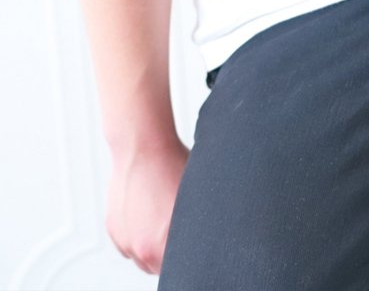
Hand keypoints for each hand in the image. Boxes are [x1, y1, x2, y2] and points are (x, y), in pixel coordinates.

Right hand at [107, 137, 188, 274]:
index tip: (189, 242)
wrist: (143, 147)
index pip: (179, 266)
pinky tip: (148, 212)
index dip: (187, 255)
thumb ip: (197, 227)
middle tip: (176, 226)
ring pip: (141, 257)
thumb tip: (209, 236)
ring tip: (160, 216)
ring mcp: (125, 240)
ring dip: (150, 245)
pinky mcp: (113, 229)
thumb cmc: (172, 167)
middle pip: (158, 267)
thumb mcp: (196, 198)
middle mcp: (141, 249)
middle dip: (168, 252)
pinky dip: (137, 234)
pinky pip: (128, 243)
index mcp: (163, 246)